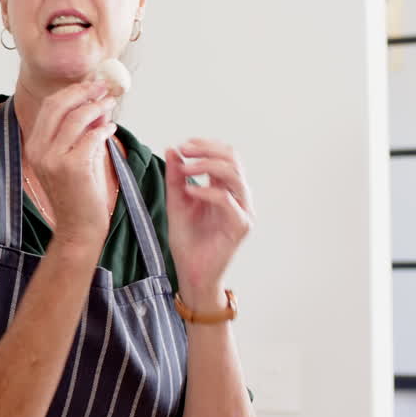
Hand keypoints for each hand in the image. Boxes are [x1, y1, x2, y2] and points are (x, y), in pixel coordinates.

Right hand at [24, 81, 117, 247]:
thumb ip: (83, 132)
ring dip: (97, 107)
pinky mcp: (71, 167)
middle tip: (103, 87)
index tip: (91, 84)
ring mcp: (53, 159)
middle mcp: (38, 151)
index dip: (72, 92)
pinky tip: (111, 128)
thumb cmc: (79, 194)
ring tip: (111, 104)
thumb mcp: (78, 157)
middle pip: (58, 106)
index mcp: (34, 146)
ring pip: (75, 118)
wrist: (79, 228)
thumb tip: (97, 104)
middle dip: (83, 92)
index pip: (49, 107)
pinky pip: (90, 137)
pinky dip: (104, 129)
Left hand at [165, 139, 253, 310]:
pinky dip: (208, 192)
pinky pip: (228, 201)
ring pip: (234, 176)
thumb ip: (176, 178)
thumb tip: (173, 149)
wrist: (191, 272)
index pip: (226, 156)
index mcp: (225, 189)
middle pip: (234, 161)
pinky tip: (189, 191)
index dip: (207, 146)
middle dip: (208, 151)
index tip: (184, 144)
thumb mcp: (176, 202)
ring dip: (208, 166)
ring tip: (186, 167)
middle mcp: (238, 197)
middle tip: (185, 150)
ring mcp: (242, 211)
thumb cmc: (187, 240)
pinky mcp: (240, 226)